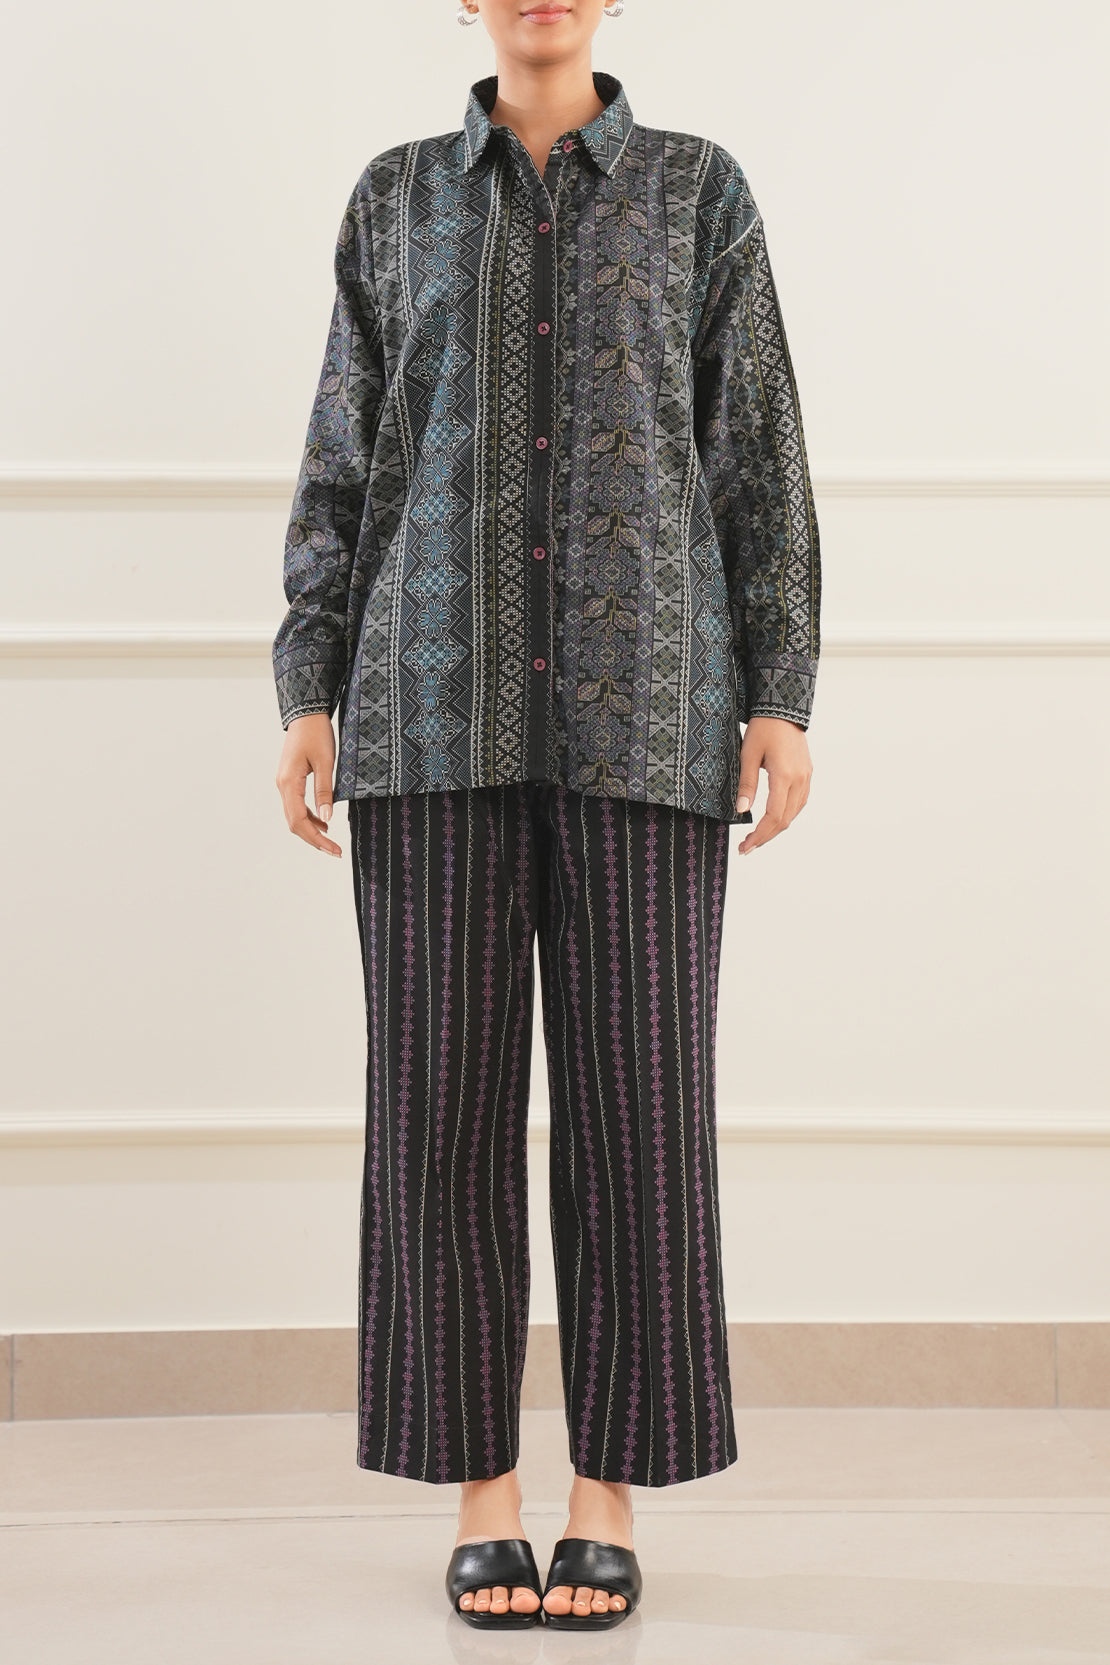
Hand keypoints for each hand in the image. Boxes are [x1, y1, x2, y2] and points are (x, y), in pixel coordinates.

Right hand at [276, 712, 341, 855]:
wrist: (306, 713)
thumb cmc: (316, 733)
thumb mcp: (326, 762)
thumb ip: (325, 790)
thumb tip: (327, 818)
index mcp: (289, 783)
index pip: (299, 821)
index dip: (316, 839)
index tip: (334, 850)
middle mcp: (282, 785)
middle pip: (294, 823)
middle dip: (314, 840)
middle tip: (335, 852)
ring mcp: (284, 783)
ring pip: (295, 815)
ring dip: (312, 830)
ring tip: (332, 842)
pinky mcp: (290, 780)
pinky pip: (297, 805)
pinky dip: (310, 817)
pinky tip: (325, 823)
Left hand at [734, 715, 811, 854]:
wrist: (783, 708)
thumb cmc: (763, 728)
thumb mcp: (748, 754)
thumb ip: (746, 784)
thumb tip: (742, 810)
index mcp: (784, 775)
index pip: (773, 816)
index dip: (760, 835)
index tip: (746, 847)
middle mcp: (800, 779)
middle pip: (785, 820)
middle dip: (765, 837)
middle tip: (747, 847)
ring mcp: (806, 777)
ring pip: (794, 813)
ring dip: (776, 828)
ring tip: (757, 836)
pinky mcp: (807, 773)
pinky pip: (799, 802)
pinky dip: (786, 815)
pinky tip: (773, 819)